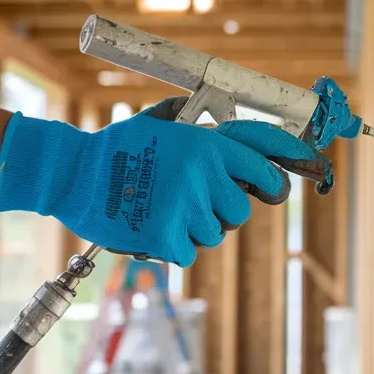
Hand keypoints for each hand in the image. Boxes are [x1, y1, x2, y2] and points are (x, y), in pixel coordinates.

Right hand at [0, 98, 331, 266]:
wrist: (70, 175)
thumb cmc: (114, 147)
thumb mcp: (158, 121)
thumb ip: (194, 122)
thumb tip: (228, 122)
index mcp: (206, 144)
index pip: (263, 162)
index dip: (285, 171)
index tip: (303, 175)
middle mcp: (204, 173)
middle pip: (241, 210)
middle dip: (222, 210)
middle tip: (193, 202)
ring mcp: (186, 206)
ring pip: (214, 233)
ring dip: (193, 228)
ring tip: (160, 209)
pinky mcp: (167, 236)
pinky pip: (188, 252)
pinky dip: (171, 246)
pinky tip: (149, 226)